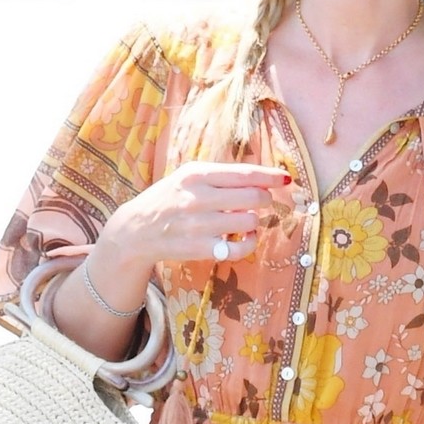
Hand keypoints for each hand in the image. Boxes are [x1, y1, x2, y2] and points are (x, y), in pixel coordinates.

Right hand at [97, 160, 287, 287]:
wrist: (138, 229)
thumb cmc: (169, 198)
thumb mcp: (188, 176)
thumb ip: (221, 175)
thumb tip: (262, 178)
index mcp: (197, 174)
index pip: (244, 174)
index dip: (270, 176)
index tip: (285, 178)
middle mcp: (198, 198)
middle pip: (253, 197)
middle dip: (264, 199)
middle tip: (260, 201)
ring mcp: (199, 225)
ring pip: (249, 221)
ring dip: (255, 221)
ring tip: (246, 220)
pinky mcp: (200, 249)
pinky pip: (239, 247)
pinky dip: (250, 242)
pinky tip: (246, 236)